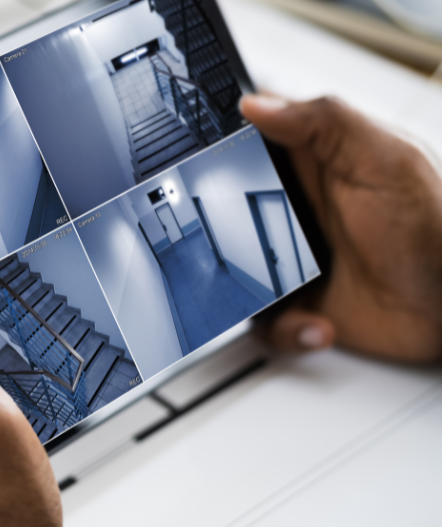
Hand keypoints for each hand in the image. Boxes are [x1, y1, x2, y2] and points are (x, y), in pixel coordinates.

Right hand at [241, 94, 441, 361]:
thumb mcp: (386, 160)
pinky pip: (265, 321)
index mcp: (315, 165)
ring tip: (286, 294)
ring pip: (234, 272)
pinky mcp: (300, 304)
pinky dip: (286, 329)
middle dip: (218, 234)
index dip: (219, 148)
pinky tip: (317, 322)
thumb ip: (325, 123)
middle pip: (224, 212)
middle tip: (237, 244)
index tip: (203, 163)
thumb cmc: (437, 228)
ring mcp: (294, 258)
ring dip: (251, 292)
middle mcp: (297, 210)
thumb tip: (258, 104)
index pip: (249, 143)